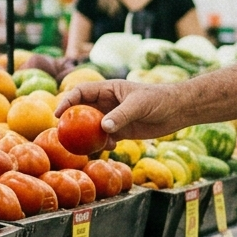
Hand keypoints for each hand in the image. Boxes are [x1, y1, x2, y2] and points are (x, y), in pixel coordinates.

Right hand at [58, 78, 185, 141]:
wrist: (177, 110)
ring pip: (92, 127)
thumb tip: (102, 127)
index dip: (67, 101)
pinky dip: (103, 144)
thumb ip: (121, 115)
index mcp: (108, 89)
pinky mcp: (121, 131)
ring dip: (87, 136)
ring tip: (84, 146)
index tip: (59, 115)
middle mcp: (107, 102)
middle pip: (82, 111)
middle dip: (72, 122)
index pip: (81, 92)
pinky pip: (105, 138)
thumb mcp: (139, 105)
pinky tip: (110, 148)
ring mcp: (113, 117)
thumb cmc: (158, 100)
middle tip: (65, 135)